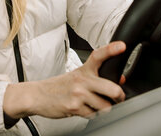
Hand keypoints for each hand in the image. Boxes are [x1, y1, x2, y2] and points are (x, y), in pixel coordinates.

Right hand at [3, 41, 125, 119]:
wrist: (38, 95)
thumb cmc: (60, 86)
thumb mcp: (78, 77)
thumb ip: (98, 77)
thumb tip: (120, 79)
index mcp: (84, 69)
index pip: (99, 55)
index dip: (111, 50)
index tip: (122, 46)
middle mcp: (82, 80)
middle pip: (112, 89)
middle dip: (119, 96)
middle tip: (119, 97)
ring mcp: (79, 94)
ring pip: (105, 106)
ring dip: (104, 108)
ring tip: (95, 104)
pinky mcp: (75, 107)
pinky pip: (93, 115)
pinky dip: (92, 114)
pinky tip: (84, 109)